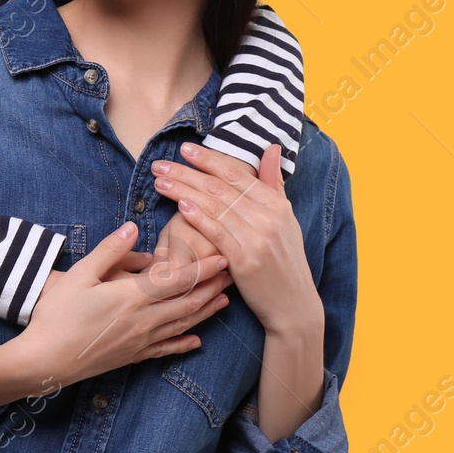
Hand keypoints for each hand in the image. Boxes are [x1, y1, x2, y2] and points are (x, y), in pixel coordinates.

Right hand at [17, 221, 234, 390]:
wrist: (45, 360)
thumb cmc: (57, 314)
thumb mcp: (80, 275)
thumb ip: (109, 250)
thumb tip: (132, 227)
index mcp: (131, 296)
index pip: (176, 280)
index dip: (202, 268)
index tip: (223, 257)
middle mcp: (142, 320)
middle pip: (187, 302)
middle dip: (212, 288)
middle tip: (234, 275)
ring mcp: (139, 341)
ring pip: (182, 325)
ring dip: (206, 312)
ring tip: (224, 300)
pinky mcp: (132, 356)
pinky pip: (165, 349)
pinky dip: (184, 343)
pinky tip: (197, 341)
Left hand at [151, 143, 321, 337]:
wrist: (293, 304)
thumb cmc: (284, 260)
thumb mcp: (286, 219)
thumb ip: (274, 183)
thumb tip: (272, 147)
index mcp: (277, 204)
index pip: (237, 174)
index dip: (209, 160)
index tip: (185, 150)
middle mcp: (269, 217)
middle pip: (221, 188)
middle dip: (187, 173)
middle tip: (160, 164)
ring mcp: (257, 238)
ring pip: (214, 207)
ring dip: (184, 191)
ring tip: (160, 182)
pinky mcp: (245, 260)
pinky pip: (217, 232)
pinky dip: (198, 217)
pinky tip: (180, 205)